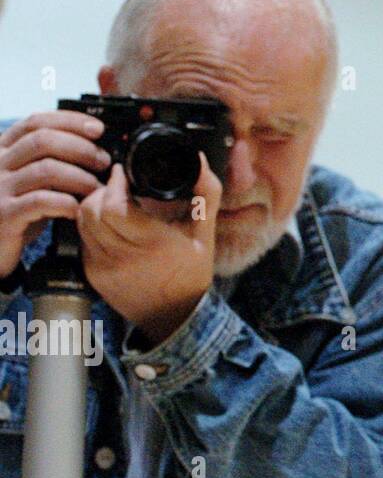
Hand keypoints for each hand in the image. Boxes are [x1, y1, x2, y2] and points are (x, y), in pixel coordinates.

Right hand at [0, 111, 110, 279]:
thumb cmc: (20, 209)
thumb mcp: (33, 179)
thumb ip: (53, 159)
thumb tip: (99, 146)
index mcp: (4, 149)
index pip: (36, 121)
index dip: (70, 121)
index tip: (99, 129)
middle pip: (43, 140)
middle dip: (82, 148)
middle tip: (104, 162)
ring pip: (46, 170)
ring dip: (80, 177)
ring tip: (97, 188)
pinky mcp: (4, 215)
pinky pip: (41, 201)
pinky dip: (66, 202)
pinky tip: (78, 209)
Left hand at [77, 154, 221, 344]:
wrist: (173, 317)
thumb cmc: (191, 275)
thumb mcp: (205, 235)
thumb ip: (205, 195)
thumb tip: (199, 160)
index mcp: (153, 245)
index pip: (115, 207)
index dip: (115, 183)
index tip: (123, 171)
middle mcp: (123, 257)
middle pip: (91, 210)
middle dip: (102, 189)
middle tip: (116, 181)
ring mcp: (103, 267)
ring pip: (81, 222)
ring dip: (93, 203)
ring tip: (112, 197)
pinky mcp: (91, 273)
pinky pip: (82, 237)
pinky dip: (91, 223)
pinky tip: (108, 220)